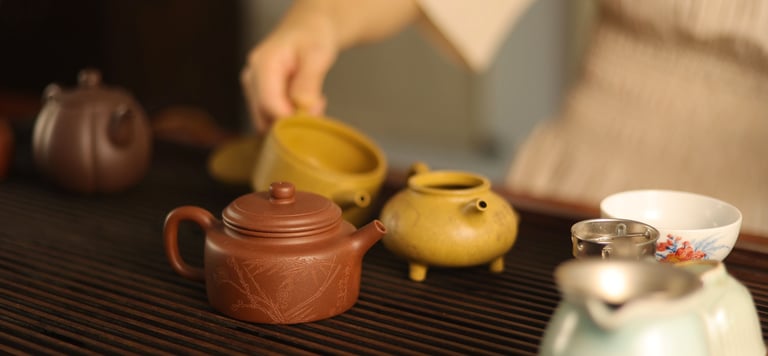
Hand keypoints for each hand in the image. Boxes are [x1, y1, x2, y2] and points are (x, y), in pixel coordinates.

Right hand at [240, 0, 418, 132]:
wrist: (308, 30)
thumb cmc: (312, 38)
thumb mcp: (317, 56)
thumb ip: (308, 84)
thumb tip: (304, 109)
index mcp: (262, 65)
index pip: (270, 106)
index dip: (294, 116)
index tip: (317, 109)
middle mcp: (251, 78)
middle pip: (266, 117)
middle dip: (293, 119)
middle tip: (318, 104)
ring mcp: (252, 88)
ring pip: (268, 121)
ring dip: (292, 119)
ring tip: (312, 100)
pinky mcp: (258, 96)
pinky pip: (271, 117)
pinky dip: (289, 116)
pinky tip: (303, 102)